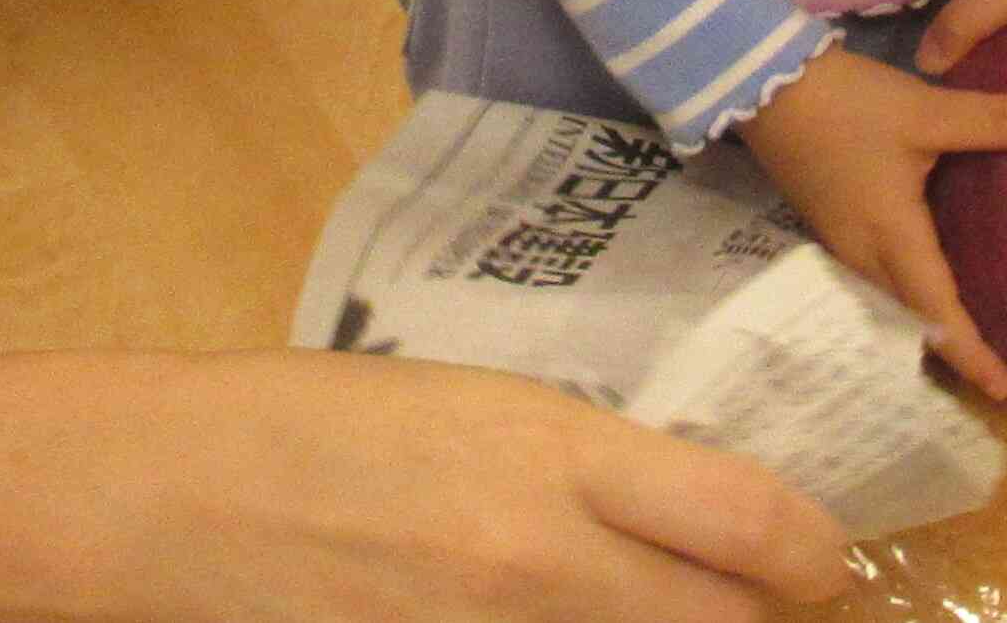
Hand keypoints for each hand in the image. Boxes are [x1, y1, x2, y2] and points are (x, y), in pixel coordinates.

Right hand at [123, 348, 851, 621]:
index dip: (814, 554)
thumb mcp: (480, 404)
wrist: (179, 494)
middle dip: (762, 617)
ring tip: (675, 612)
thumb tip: (693, 506)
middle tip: (769, 600)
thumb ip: (590, 461)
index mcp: (554, 454)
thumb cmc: (323, 421)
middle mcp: (540, 563)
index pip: (747, 523)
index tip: (827, 559)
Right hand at [735, 44, 1006, 400]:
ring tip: (965, 326)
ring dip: (925, 318)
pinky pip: (876, 273)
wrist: (763, 82)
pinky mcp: (831, 218)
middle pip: (910, 316)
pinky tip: (927, 267)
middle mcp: (863, 252)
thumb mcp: (926, 109)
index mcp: (891, 238)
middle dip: (950, 345)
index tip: (1004, 391)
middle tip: (993, 365)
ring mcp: (840, 239)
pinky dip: (907, 288)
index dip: (970, 353)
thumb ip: (995, 119)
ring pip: (890, 297)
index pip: (937, 312)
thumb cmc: (848, 105)